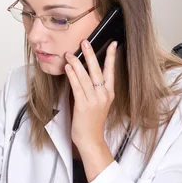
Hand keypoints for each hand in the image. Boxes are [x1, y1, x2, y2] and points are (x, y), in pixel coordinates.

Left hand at [64, 39, 117, 179]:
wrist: (91, 140)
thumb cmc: (92, 123)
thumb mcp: (98, 104)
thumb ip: (94, 90)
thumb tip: (84, 75)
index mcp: (109, 94)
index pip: (110, 71)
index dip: (111, 57)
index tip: (113, 44)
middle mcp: (104, 95)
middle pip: (97, 70)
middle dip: (90, 55)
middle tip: (85, 42)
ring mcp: (94, 100)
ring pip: (85, 77)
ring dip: (76, 63)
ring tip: (69, 53)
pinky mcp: (84, 106)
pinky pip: (77, 87)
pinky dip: (72, 76)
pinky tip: (67, 68)